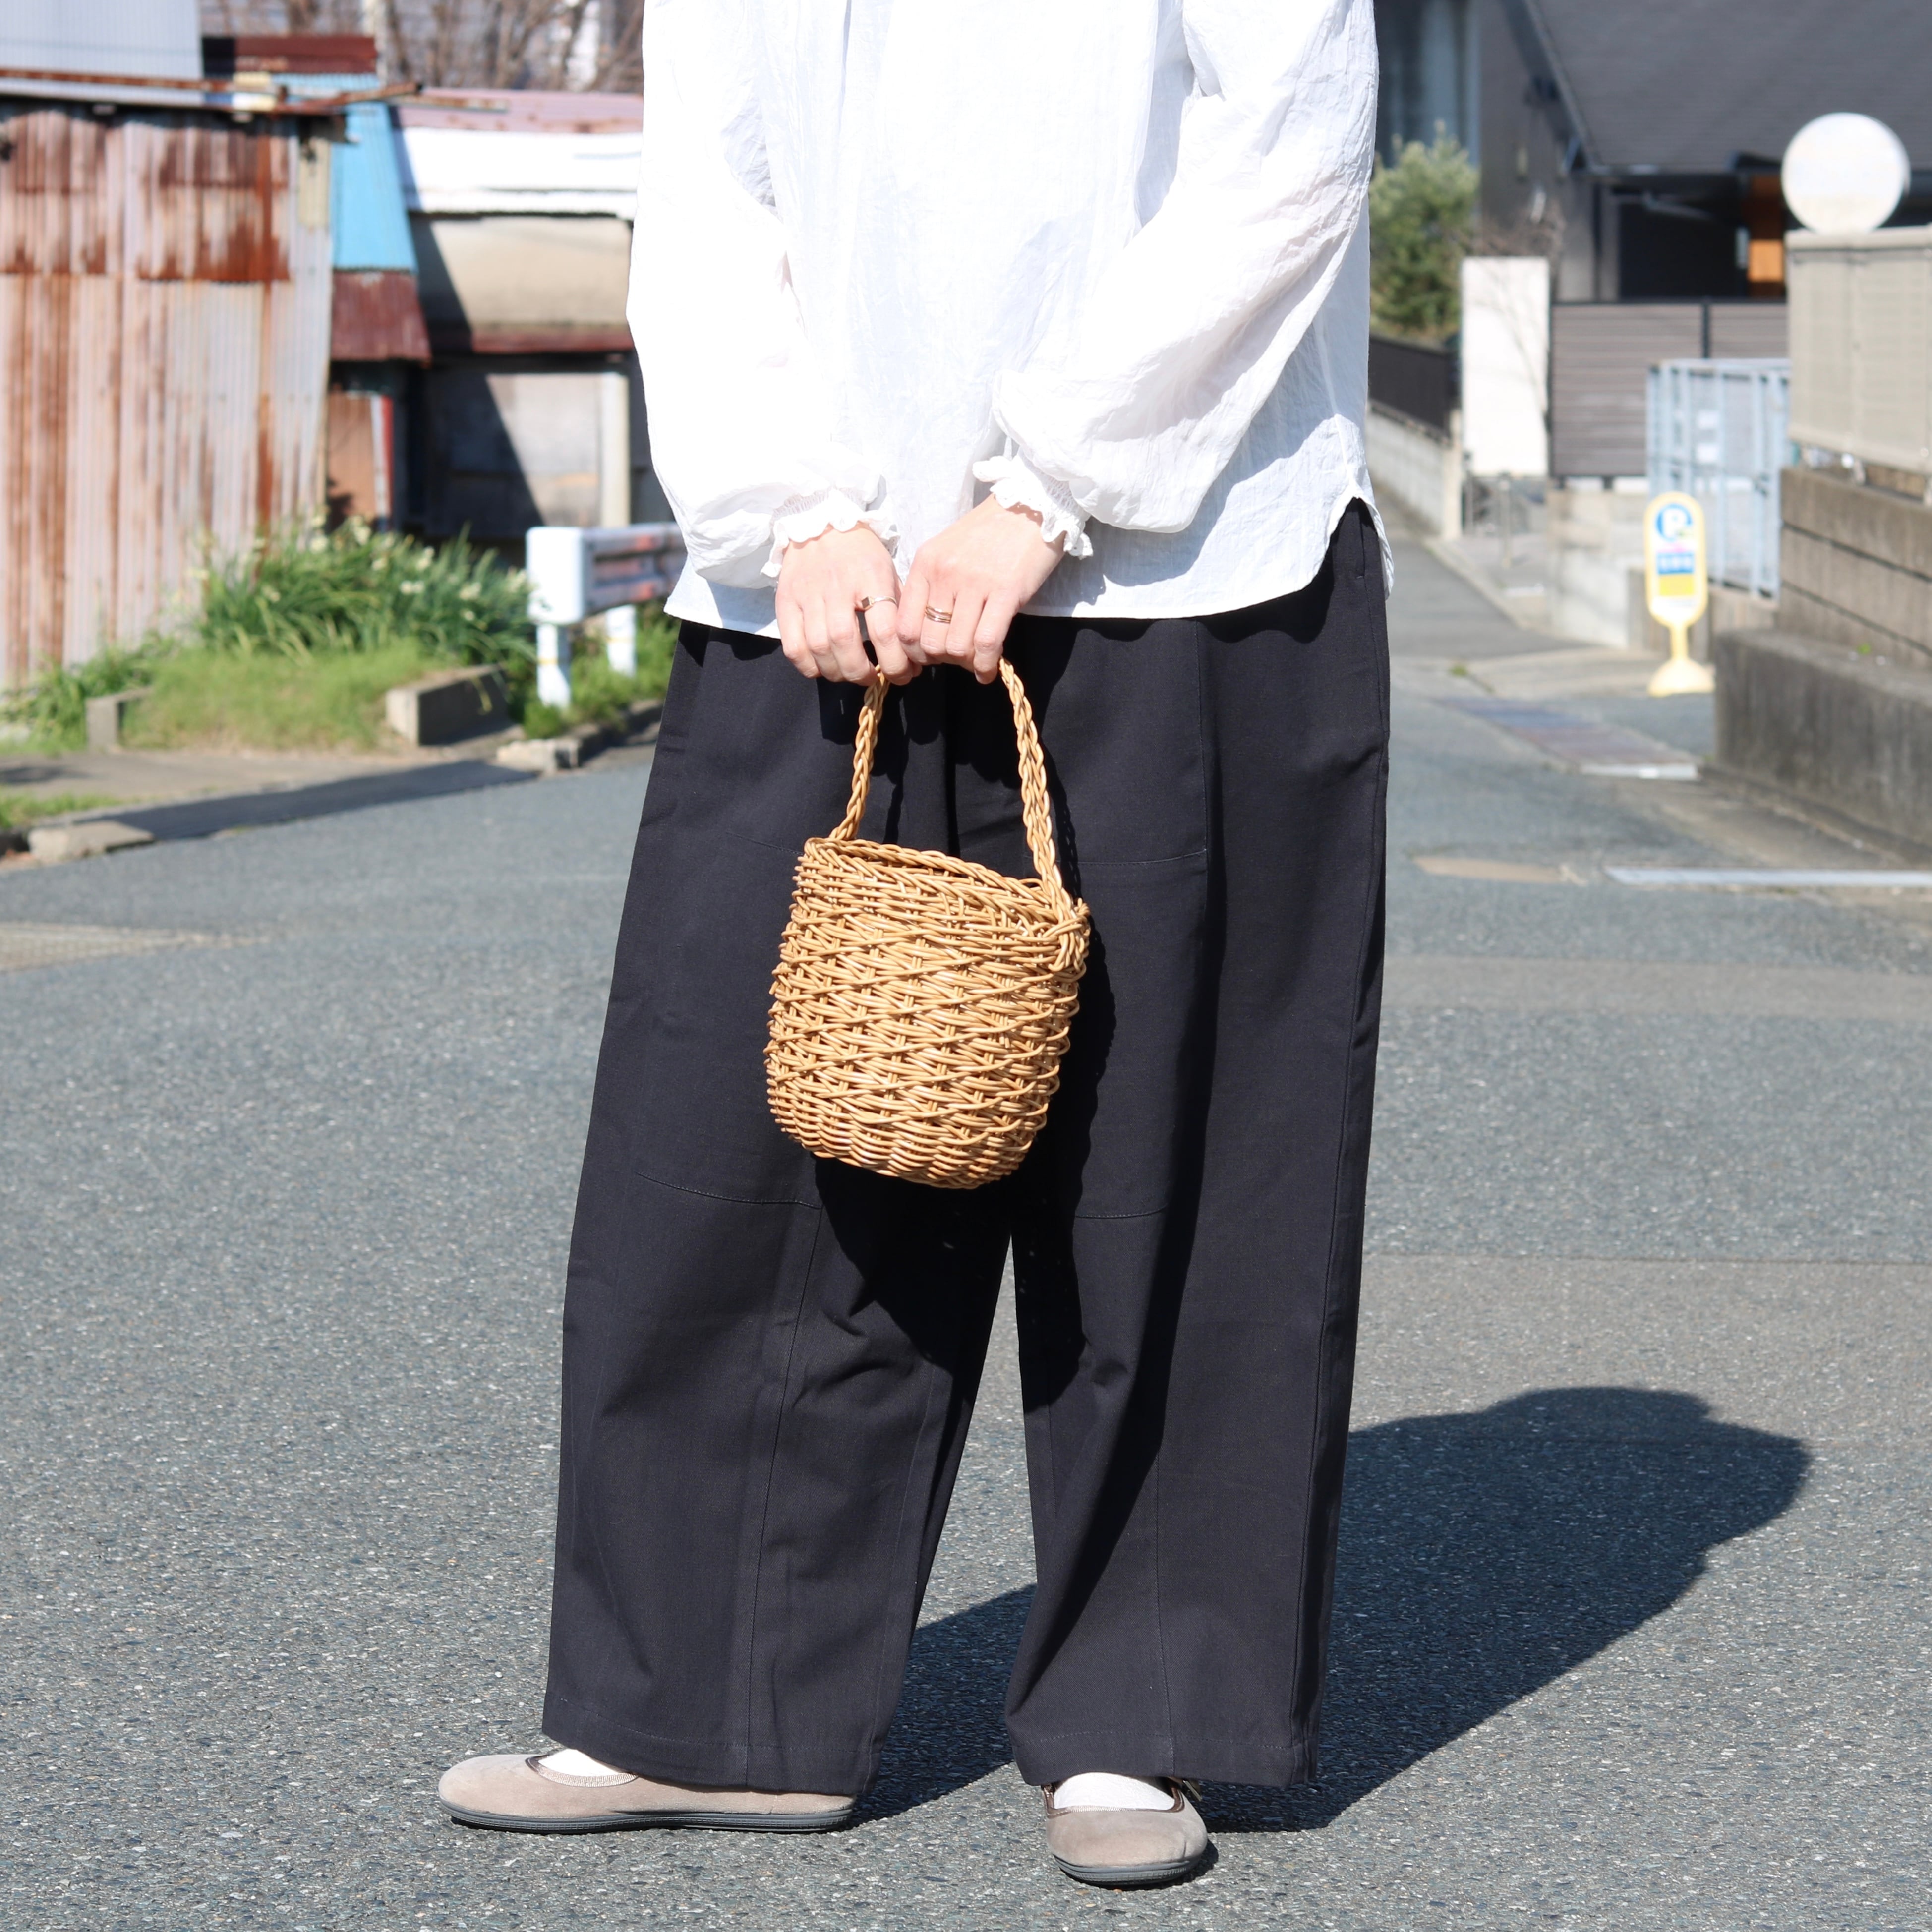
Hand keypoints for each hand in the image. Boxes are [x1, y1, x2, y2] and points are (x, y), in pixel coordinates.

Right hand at [774, 524, 913, 683]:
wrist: (819, 521)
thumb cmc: (861, 554)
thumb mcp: (888, 573)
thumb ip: (899, 612)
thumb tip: (914, 659)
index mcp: (870, 577)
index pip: (883, 631)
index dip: (895, 662)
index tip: (904, 674)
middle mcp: (836, 585)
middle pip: (845, 643)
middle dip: (862, 671)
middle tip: (872, 677)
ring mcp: (807, 594)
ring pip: (818, 648)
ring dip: (837, 672)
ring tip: (850, 673)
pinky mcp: (785, 602)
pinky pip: (793, 647)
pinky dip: (808, 667)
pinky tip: (823, 668)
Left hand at [898, 497, 1064, 682]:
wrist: (1032, 503)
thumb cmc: (991, 532)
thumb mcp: (948, 551)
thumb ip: (933, 586)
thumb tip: (928, 632)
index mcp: (925, 564)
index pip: (904, 626)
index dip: (914, 652)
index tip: (930, 657)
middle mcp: (944, 573)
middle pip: (929, 642)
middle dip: (942, 660)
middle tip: (957, 658)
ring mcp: (974, 582)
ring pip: (957, 646)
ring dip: (966, 663)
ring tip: (976, 660)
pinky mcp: (1006, 591)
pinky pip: (987, 643)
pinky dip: (986, 665)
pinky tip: (989, 670)